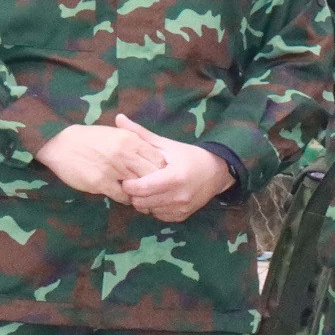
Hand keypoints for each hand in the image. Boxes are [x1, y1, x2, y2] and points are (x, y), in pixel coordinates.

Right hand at [36, 122, 165, 200]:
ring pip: (139, 187)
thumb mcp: (115, 133)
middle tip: (154, 190)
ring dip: (142, 194)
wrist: (61, 144)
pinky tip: (126, 197)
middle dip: (155, 184)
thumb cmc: (90, 138)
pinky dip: (127, 199)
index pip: (158, 158)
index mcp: (130, 139)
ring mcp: (113, 169)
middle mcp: (125, 154)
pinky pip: (122, 196)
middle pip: (152, 174)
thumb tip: (154, 153)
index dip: (161, 169)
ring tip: (142, 197)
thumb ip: (134, 141)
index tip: (159, 175)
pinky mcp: (101, 182)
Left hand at [115, 131, 233, 221]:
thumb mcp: (166, 144)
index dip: (128, 184)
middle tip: (135, 183)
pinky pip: (159, 216)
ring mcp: (181, 208)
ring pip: (148, 211)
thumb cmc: (188, 156)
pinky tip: (158, 196)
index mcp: (174, 177)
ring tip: (147, 188)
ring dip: (143, 201)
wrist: (216, 172)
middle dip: (133, 194)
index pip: (140, 188)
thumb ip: (141, 134)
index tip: (127, 176)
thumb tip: (118, 118)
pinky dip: (154, 207)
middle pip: (141, 202)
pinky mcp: (182, 216)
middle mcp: (178, 196)